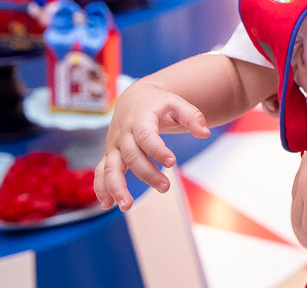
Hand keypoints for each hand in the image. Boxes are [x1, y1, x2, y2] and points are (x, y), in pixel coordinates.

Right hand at [94, 80, 209, 210]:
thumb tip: (205, 133)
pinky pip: (101, 172)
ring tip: (127, 206)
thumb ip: (193, 117)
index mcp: (140, 119)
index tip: (172, 162)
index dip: (157, 149)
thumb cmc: (159, 103)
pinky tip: (108, 205)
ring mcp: (114, 146)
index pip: (146, 135)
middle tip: (165, 188)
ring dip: (116, 187)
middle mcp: (123, 134)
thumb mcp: (177, 103)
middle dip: (147, 174)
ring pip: (110, 168)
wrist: (134, 100)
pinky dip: (101, 188)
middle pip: (131, 156)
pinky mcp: (110, 155)